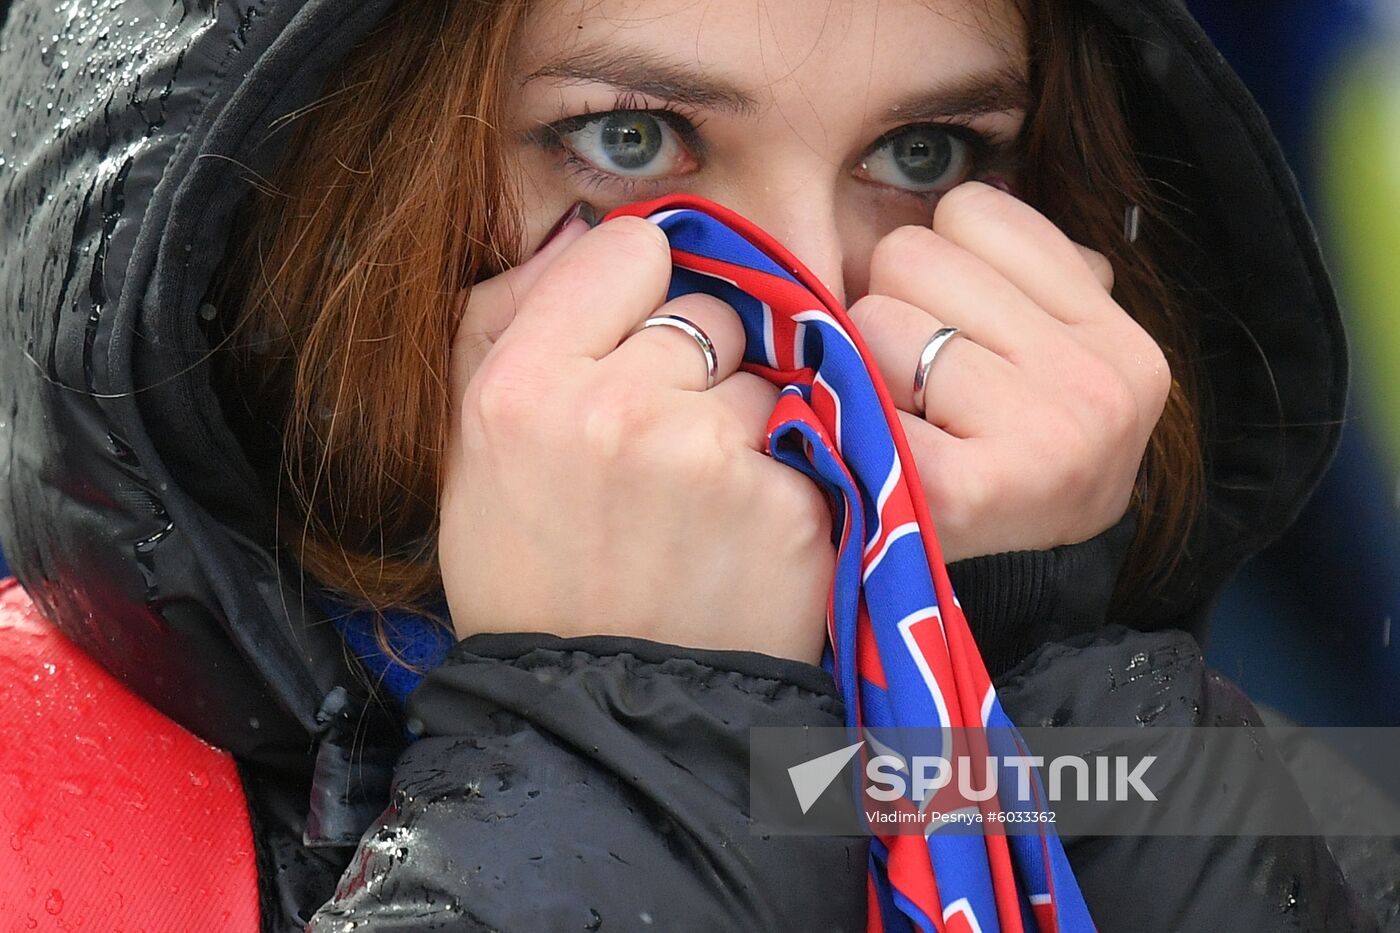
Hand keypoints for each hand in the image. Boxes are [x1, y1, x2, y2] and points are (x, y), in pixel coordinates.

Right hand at [438, 213, 835, 664]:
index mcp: (525, 387)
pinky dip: (788, 476)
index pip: (630, 248)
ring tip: (702, 502)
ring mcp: (713, 457)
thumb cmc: (531, 581)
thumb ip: (508, 321)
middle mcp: (619, 408)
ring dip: (746, 421)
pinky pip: (807, 440)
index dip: (636, 295)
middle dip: (695, 364)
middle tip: (661, 451)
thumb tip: (585, 234)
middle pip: (708, 311)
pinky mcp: (790, 504)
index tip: (632, 345)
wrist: (602, 716)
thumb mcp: (469, 453)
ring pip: (767, 374)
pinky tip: (743, 535)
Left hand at [848, 181, 1170, 562]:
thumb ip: (1026, 270)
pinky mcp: (971, 492)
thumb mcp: (1046, 356)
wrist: (995, 594)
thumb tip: (966, 178)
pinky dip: (846, 418)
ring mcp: (1048, 442)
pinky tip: (882, 454)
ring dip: (866, 368)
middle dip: (894, 311)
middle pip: (912, 254)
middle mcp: (1102, 386)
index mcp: (1121, 340)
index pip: (975, 209)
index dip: (941, 264)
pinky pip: (858, 395)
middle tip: (918, 390)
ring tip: (904, 423)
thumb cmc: (1001, 457)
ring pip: (874, 320)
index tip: (958, 335)